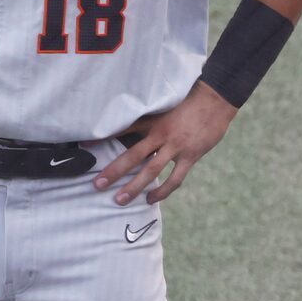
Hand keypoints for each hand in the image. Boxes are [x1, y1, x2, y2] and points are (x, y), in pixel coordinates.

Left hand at [96, 87, 236, 205]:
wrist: (216, 100)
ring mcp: (176, 146)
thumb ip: (151, 120)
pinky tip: (150, 199)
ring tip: (119, 200)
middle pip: (133, 156)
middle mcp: (161, 134)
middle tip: (97, 185)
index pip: (123, 130)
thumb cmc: (190, 102)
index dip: (104, 137)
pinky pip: (174, 178)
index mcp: (153, 121)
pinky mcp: (191, 156)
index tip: (85, 145)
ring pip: (151, 170)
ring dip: (134, 186)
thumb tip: (134, 129)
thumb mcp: (166, 106)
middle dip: (113, 171)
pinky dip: (162, 191)